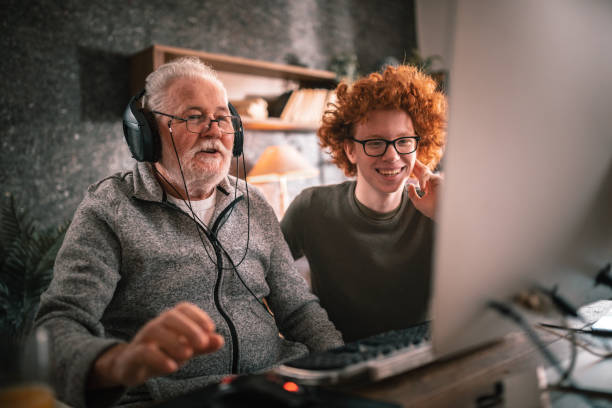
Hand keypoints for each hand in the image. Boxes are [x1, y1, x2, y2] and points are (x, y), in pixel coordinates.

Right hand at [89, 302, 223, 387]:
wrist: (130, 367)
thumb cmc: (162, 354)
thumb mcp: (185, 350)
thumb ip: (202, 346)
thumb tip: (220, 340)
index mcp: (170, 320)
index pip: (183, 309)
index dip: (198, 316)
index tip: (211, 328)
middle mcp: (156, 325)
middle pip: (171, 316)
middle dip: (189, 328)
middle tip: (202, 343)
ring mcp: (142, 339)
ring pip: (155, 331)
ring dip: (174, 342)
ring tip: (188, 354)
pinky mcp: (132, 355)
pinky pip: (143, 352)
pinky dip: (159, 358)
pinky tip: (172, 366)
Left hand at [407, 160, 442, 220]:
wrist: (440, 214)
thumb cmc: (431, 210)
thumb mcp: (418, 202)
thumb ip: (412, 194)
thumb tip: (409, 185)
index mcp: (428, 187)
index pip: (420, 176)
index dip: (414, 170)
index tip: (408, 165)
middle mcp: (432, 183)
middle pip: (423, 171)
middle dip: (416, 165)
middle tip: (410, 158)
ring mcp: (435, 181)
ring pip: (425, 171)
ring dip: (418, 168)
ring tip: (412, 164)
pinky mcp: (439, 180)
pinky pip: (428, 176)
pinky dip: (423, 180)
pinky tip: (422, 187)